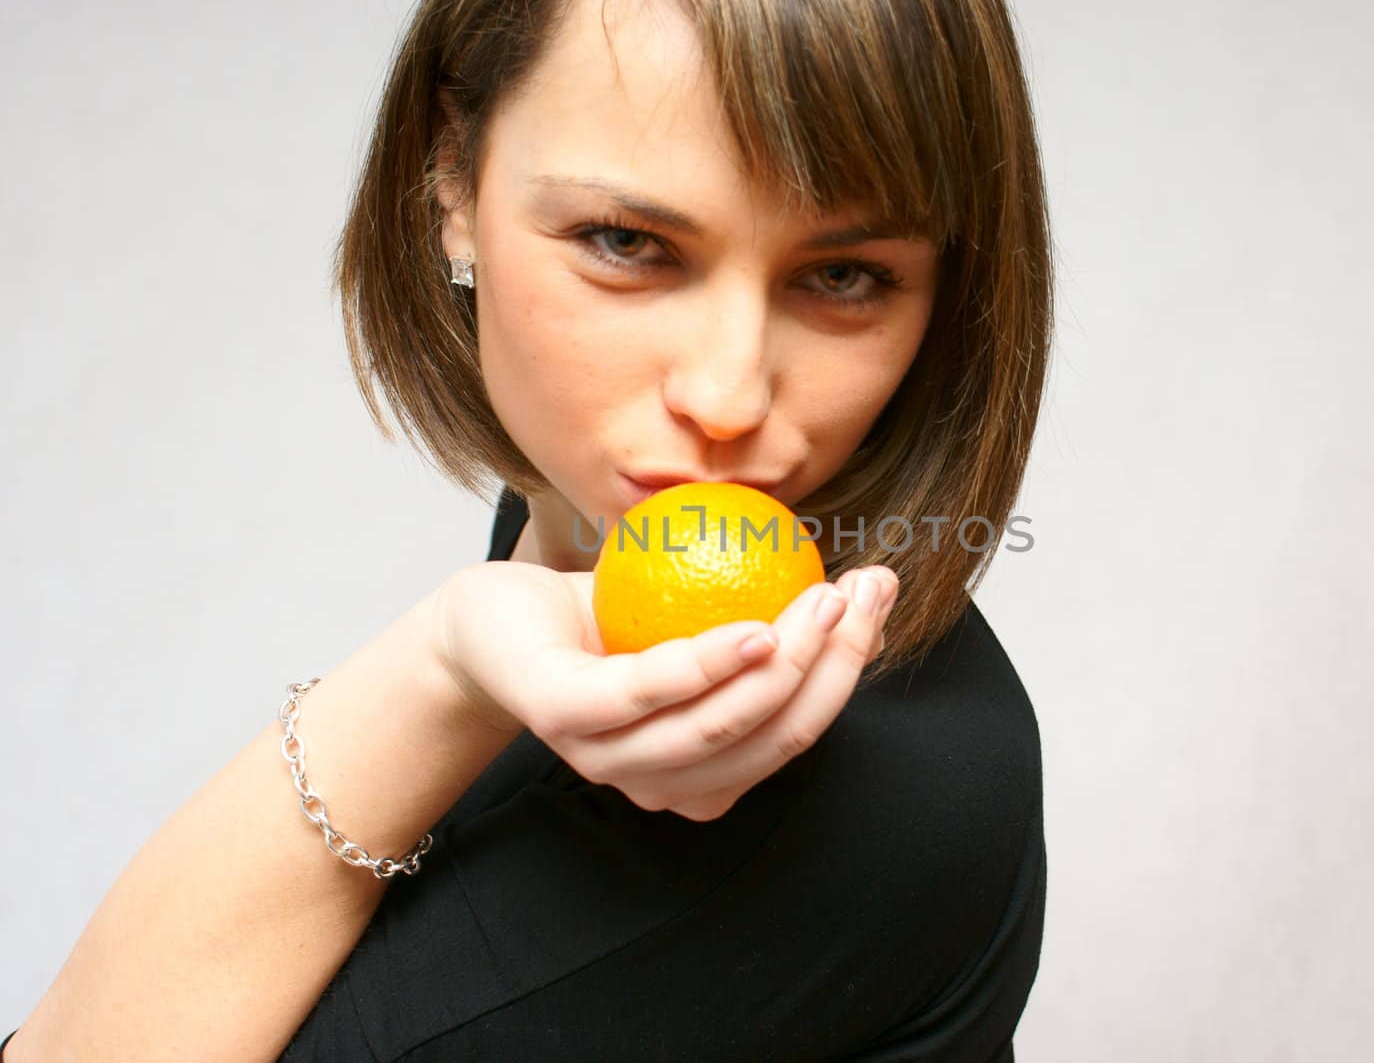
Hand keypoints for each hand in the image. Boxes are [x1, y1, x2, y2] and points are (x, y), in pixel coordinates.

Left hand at [429, 560, 897, 820]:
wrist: (492, 619)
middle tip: (860, 593)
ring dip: (785, 664)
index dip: (849, 668)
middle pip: (773, 738)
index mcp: (701, 775)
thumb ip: (768, 627)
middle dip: (834, 667)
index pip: (795, 734)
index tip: (877, 595)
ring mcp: (607, 758)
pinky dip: (705, 666)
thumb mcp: (698, 623)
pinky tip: (752, 629)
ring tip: (820, 601)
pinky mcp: (561, 716)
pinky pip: (644, 694)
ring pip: (718, 728)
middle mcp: (661, 783)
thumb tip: (861, 599)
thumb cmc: (604, 623)